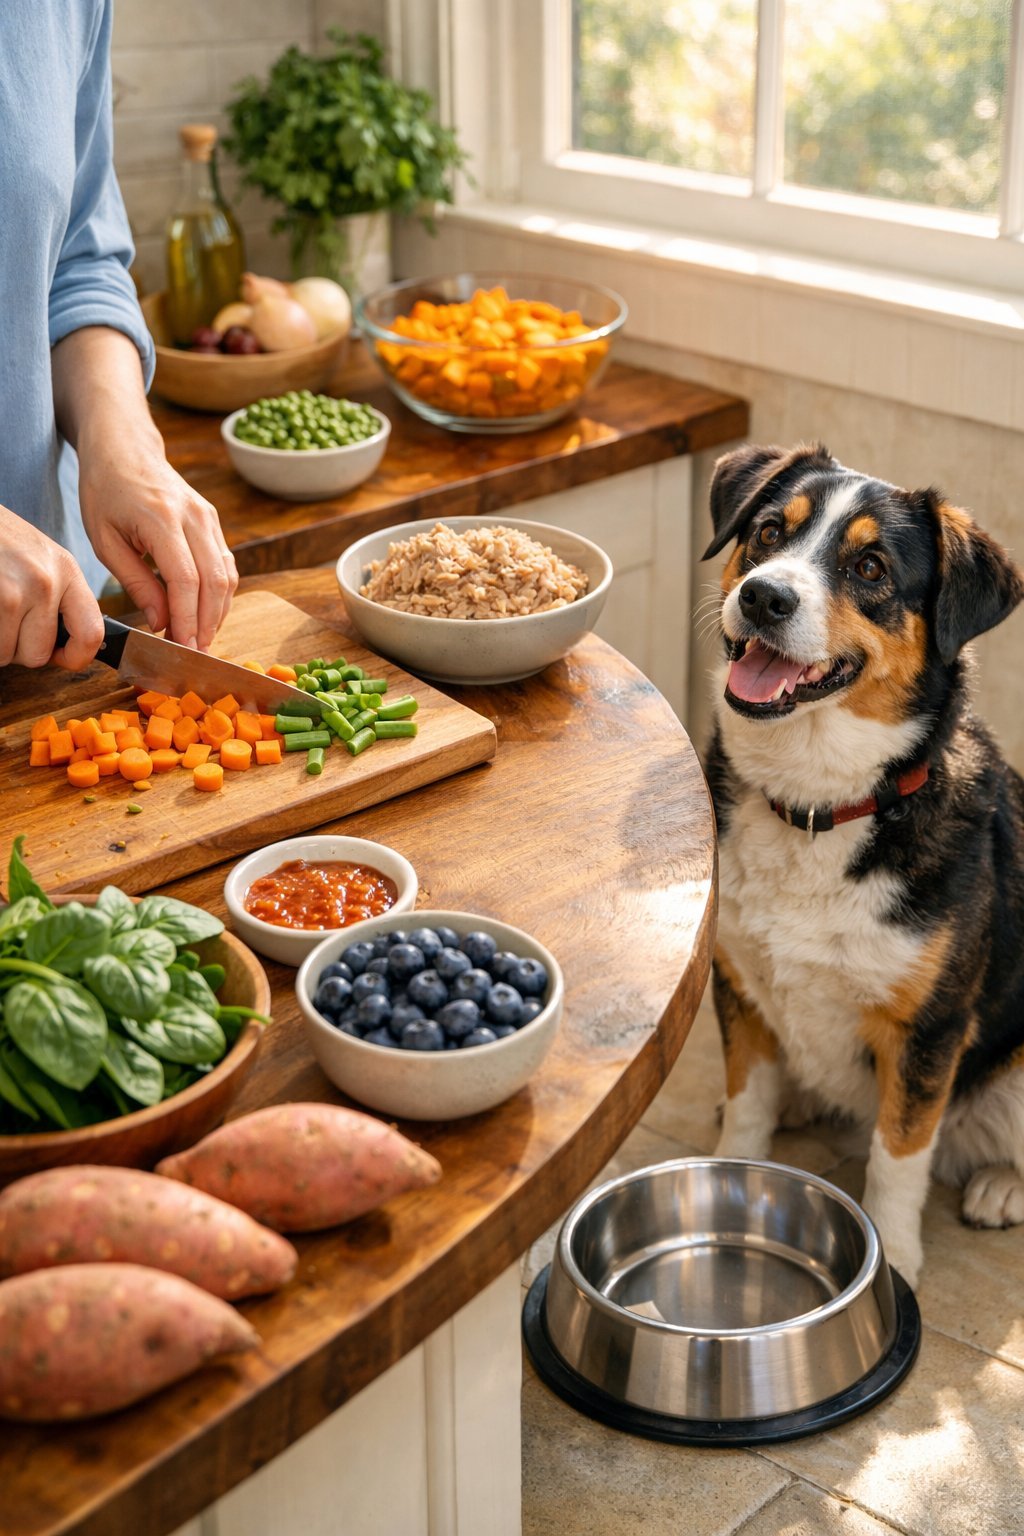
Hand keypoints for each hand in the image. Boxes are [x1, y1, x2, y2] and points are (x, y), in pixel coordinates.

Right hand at [0, 504, 104, 669]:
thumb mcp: (38, 556)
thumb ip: (58, 596)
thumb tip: (67, 646)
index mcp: (65, 570)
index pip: (91, 633)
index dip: (76, 656)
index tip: (61, 657)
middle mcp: (44, 582)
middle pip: (37, 654)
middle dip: (17, 647)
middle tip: (5, 618)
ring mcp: (12, 593)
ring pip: (5, 654)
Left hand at [78, 433, 238, 649]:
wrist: (125, 449)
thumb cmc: (106, 492)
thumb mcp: (106, 541)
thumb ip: (137, 583)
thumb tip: (161, 623)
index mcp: (161, 519)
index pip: (186, 580)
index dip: (187, 619)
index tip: (183, 648)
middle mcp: (194, 517)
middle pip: (215, 582)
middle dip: (207, 624)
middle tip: (194, 653)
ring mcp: (209, 518)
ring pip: (228, 576)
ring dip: (218, 613)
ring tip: (200, 639)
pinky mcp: (214, 522)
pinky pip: (227, 565)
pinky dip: (220, 595)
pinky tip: (206, 615)